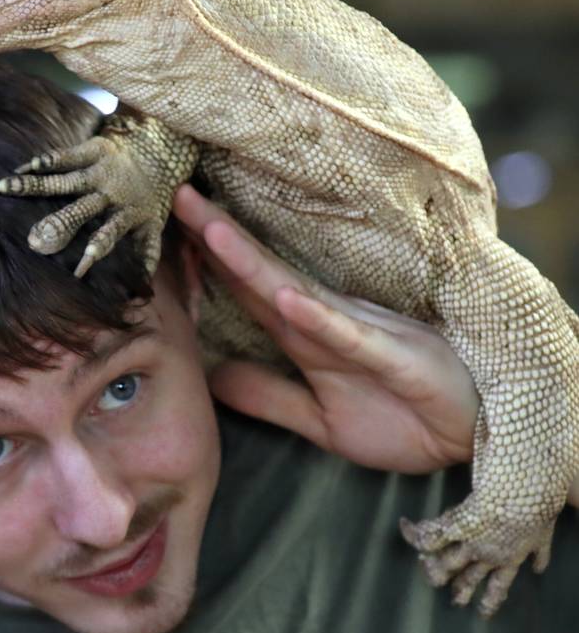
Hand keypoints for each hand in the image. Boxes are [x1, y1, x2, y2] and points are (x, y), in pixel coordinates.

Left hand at [172, 184, 478, 473]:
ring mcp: (354, 333)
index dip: (201, 261)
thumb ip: (267, 396)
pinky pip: (345, 335)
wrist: (471, 439)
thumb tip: (211, 379)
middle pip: (256, 273)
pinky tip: (284, 297)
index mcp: (303, 333)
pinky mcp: (389, 355)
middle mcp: (322, 321)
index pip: (242, 290)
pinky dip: (315, 316)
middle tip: (171, 193)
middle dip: (212, 235)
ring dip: (249, 260)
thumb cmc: (400, 419)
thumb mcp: (319, 418)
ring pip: (292, 289)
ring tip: (207, 227)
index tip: (161, 230)